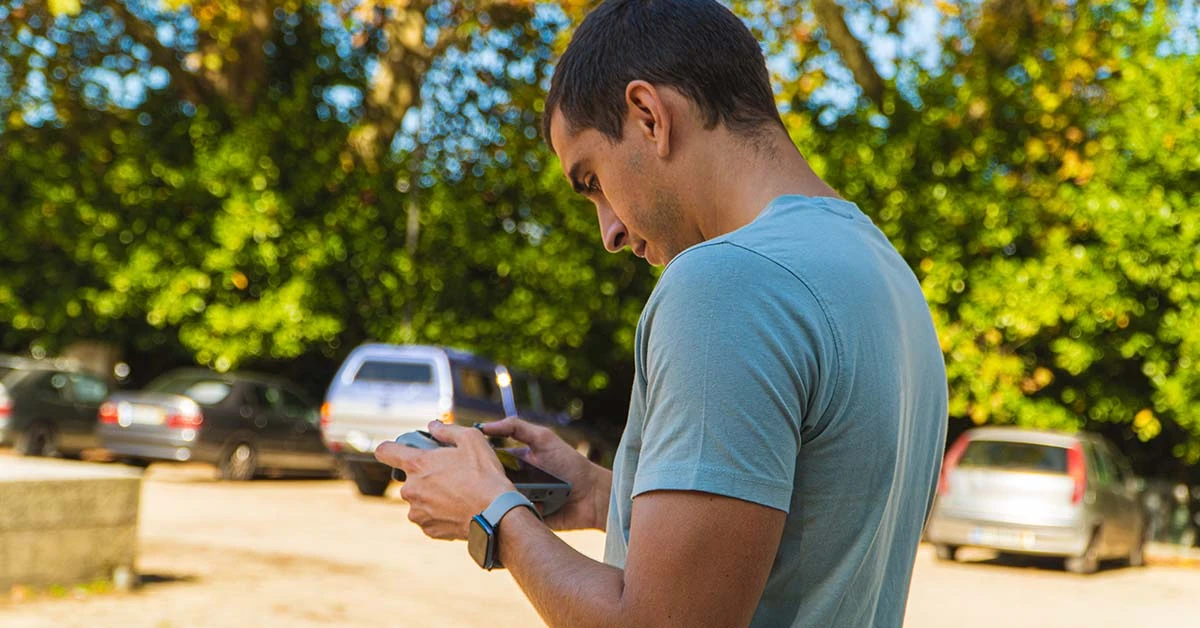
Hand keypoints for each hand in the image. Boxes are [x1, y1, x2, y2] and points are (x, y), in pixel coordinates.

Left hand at [374, 421, 514, 539]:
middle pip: (408, 479)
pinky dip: (440, 514)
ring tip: (457, 495)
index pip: (385, 451)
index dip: (390, 449)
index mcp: (417, 464)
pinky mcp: (428, 529)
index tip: (397, 451)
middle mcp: (410, 490)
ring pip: (419, 500)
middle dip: (425, 476)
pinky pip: (429, 517)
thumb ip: (447, 430)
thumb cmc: (485, 474)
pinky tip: (459, 509)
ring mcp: (417, 512)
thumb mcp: (472, 439)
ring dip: (432, 496)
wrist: (496, 514)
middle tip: (449, 475)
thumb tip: (433, 426)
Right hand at [481, 416, 611, 530]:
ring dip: (494, 500)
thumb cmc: (570, 464)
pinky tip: (504, 512)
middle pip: (488, 483)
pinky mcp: (525, 521)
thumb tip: (484, 426)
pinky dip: (507, 516)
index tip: (461, 458)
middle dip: (481, 482)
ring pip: (496, 503)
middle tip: (475, 481)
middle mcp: (513, 484)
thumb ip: (516, 428)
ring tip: (490, 496)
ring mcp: (518, 503)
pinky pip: (509, 521)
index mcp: (514, 464)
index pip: (487, 461)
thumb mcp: (544, 439)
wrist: (592, 497)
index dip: (475, 460)